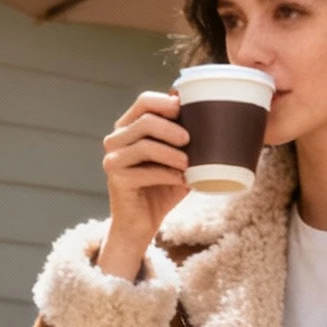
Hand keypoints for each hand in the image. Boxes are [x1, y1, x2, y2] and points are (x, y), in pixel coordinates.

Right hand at [98, 91, 189, 280]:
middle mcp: (116, 139)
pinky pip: (147, 171)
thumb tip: (214, 116)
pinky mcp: (116, 179)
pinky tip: (182, 180)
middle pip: (145, 120)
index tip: (186, 110)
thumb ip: (186, 140)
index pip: (145, 102)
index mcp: (129, 127)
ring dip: (172, 153)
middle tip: (190, 139)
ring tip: (189, 164)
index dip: (166, 101)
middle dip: (172, 128)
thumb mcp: (177, 159)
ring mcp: (113, 158)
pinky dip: (168, 175)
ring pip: (145, 144)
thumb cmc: (162, 188)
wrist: (141, 224)